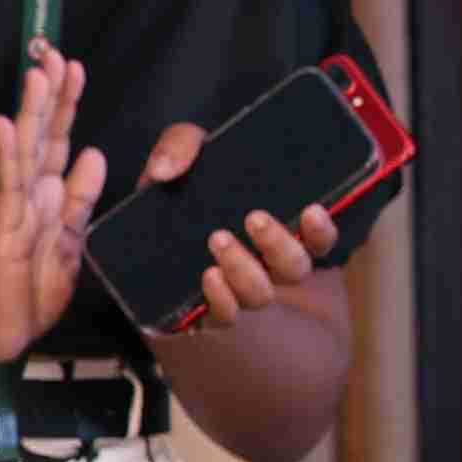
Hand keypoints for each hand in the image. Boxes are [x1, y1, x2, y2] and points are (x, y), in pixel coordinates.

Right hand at [0, 48, 99, 378]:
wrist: (1, 326)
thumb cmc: (33, 284)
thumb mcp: (72, 237)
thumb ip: (82, 197)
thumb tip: (95, 152)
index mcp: (50, 193)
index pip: (60, 138)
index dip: (67, 104)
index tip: (75, 66)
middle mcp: (30, 191)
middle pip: (42, 133)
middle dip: (50, 95)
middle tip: (54, 53)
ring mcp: (15, 205)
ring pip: (26, 148)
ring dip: (32, 111)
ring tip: (36, 74)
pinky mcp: (3, 224)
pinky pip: (8, 183)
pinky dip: (8, 153)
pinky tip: (7, 124)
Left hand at [132, 121, 322, 332]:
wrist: (139, 232)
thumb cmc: (177, 191)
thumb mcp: (180, 155)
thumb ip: (181, 144)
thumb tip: (167, 171)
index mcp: (275, 232)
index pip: (318, 240)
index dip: (322, 231)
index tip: (312, 210)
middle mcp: (266, 266)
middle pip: (295, 268)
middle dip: (279, 245)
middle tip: (255, 218)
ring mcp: (239, 291)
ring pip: (262, 294)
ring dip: (245, 268)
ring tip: (218, 239)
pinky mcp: (206, 310)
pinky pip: (226, 317)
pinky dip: (222, 299)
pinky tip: (209, 276)